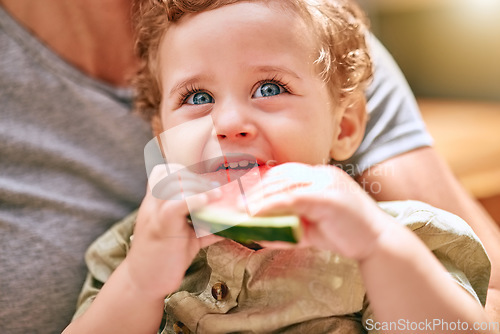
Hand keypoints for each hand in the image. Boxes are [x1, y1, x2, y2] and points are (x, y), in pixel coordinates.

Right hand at [123, 164, 222, 298]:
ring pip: (171, 183)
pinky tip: (209, 201)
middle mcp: (153, 204)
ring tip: (216, 195)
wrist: (143, 282)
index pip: (163, 171)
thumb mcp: (188, 237)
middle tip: (214, 190)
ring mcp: (155, 214)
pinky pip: (176, 205)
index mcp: (156, 203)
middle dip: (194, 176)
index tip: (204, 183)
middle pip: (168, 172)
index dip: (184, 171)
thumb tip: (230, 223)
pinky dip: (195, 199)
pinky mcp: (162, 228)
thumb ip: (205, 226)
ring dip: (197, 185)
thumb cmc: (166, 257)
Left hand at [247, 163, 393, 259]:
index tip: (244, 194)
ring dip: (259, 198)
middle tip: (235, 202)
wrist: (378, 243)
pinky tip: (257, 214)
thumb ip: (290, 224)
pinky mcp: (327, 196)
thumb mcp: (313, 227)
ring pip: (283, 185)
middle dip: (255, 189)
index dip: (262, 183)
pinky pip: (291, 198)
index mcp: (321, 176)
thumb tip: (262, 230)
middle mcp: (323, 174)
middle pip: (280, 176)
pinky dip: (271, 206)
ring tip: (240, 210)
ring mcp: (326, 183)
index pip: (285, 173)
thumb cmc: (346, 235)